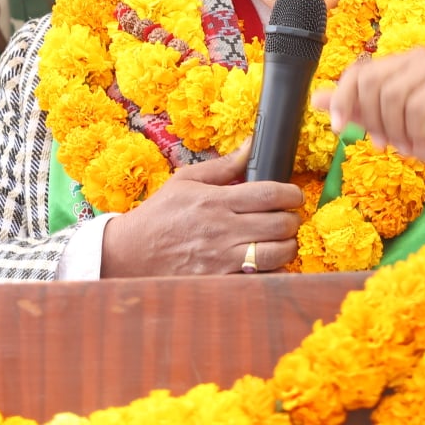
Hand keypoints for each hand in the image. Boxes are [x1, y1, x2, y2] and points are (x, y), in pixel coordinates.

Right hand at [98, 141, 302, 277]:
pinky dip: (272, 271)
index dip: (292, 193)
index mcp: (216, 201)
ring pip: (277, 253)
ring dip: (287, 246)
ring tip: (280, 240)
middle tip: (288, 217)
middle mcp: (222, 230)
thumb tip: (251, 144)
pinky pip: (261, 278)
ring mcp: (222, 259)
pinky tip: (266, 262)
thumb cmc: (159, 214)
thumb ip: (224, 165)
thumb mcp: (186, 181)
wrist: (129, 253)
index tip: (294, 195)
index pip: (270, 193)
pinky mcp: (220, 281)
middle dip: (293, 219)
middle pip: (280, 224)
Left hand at [314, 47, 424, 189]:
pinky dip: (413, 132)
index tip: (340, 129)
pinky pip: (417, 107)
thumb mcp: (385, 124)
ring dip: (394, 130)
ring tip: (404, 145)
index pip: (357, 72)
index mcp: (397, 63)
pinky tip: (418, 142)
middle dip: (371, 119)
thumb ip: (355, 109)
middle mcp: (415, 58)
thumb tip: (315, 99)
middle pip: (371, 82)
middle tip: (382, 143)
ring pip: (392, 96)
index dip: (343, 99)